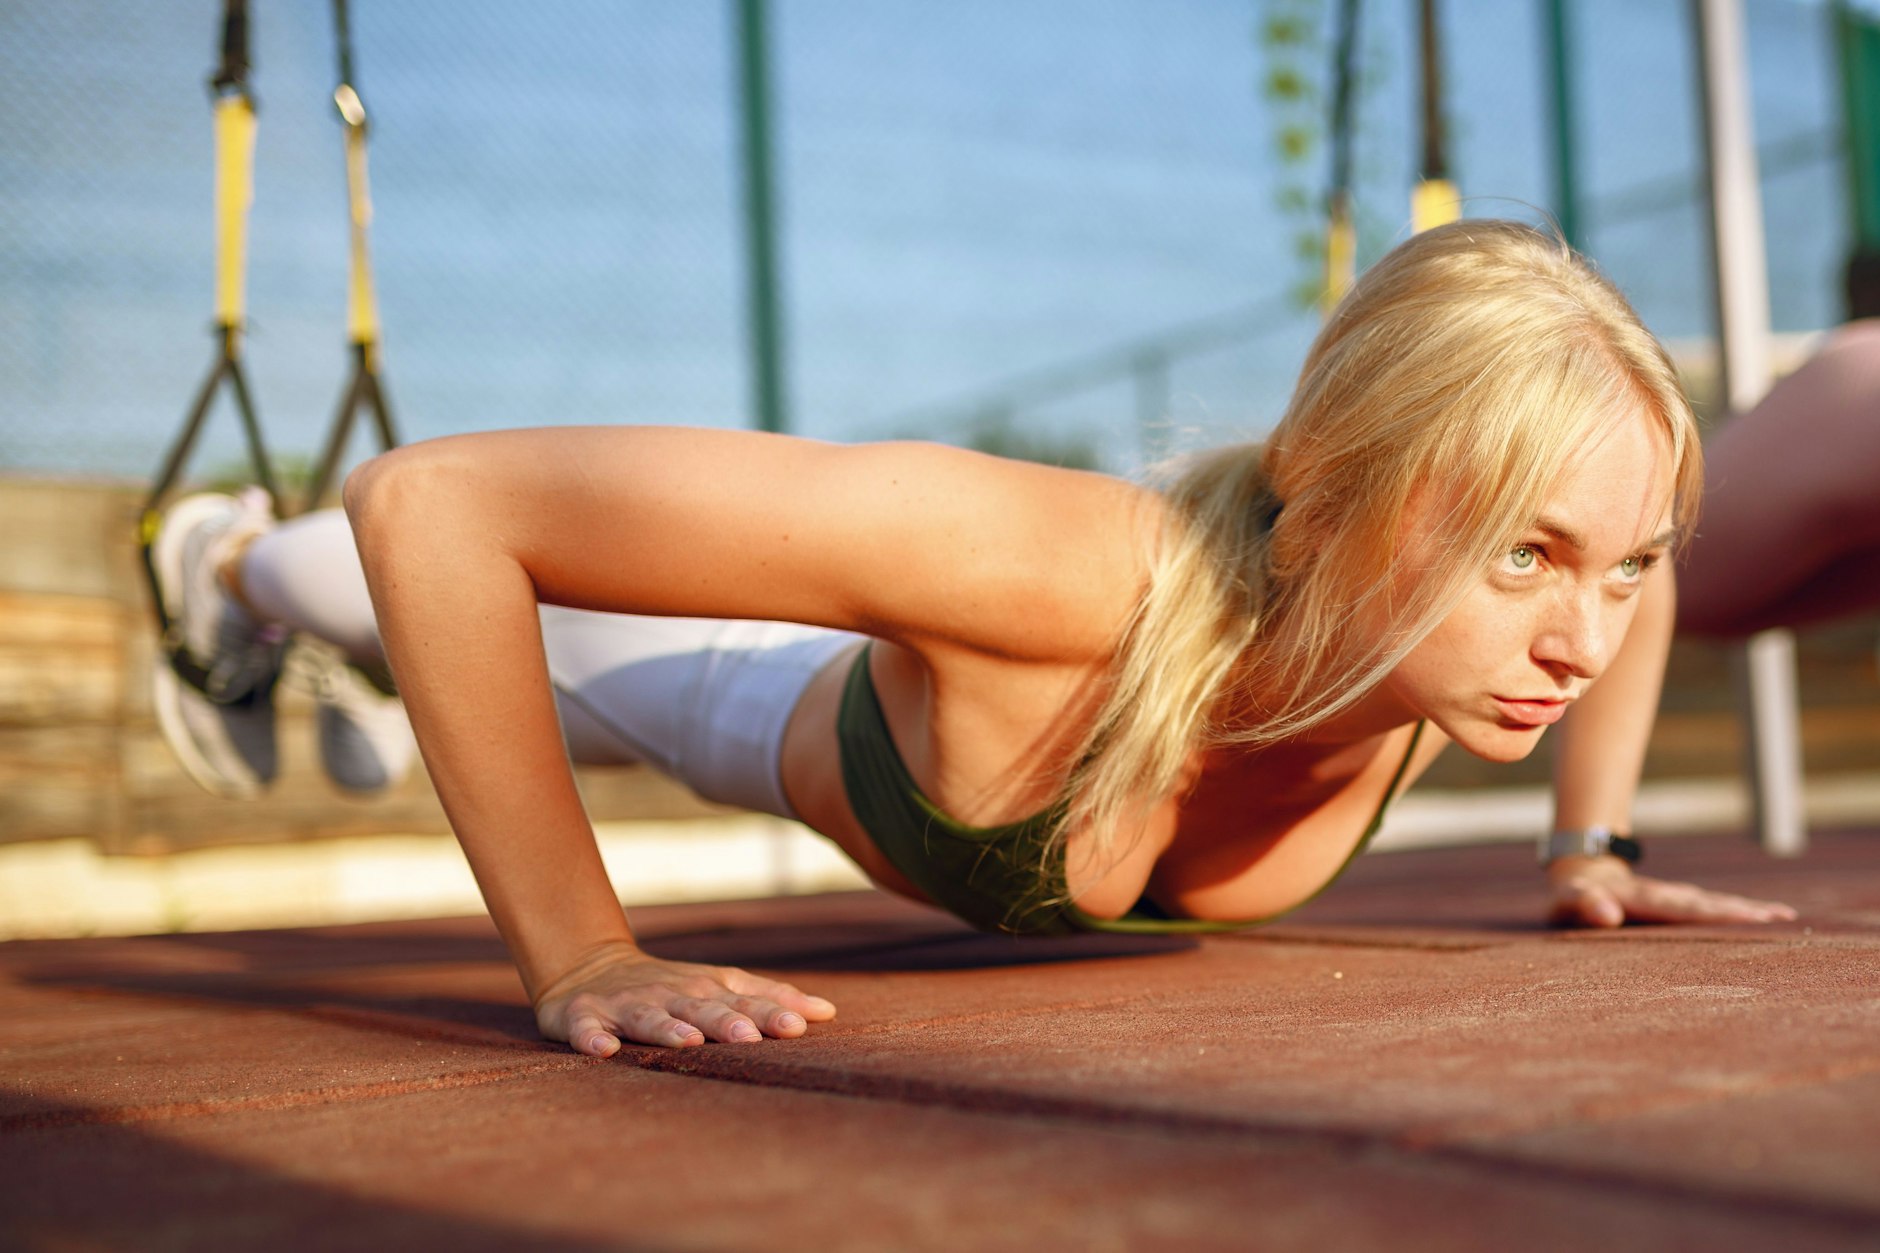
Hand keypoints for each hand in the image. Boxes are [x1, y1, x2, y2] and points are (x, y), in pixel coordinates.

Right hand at [532, 940, 836, 1055]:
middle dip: (726, 1021)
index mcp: (705, 988)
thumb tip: (828, 1012)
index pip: (744, 999)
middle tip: (750, 1038)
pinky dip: (592, 1038)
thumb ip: (770, 999)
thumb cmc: (670, 986)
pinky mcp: (584, 1016)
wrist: (589, 966)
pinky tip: (602, 1051)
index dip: (771, 1011)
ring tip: (688, 1042)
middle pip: (702, 1007)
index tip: (801, 1026)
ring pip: (649, 1017)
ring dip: (668, 1028)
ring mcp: (627, 1004)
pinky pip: (587, 1028)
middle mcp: (670, 993)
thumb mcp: (721, 986)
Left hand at [1546, 855, 1797, 927]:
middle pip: (1708, 904)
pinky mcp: (1677, 904)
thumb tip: (1607, 915)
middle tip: (1784, 917)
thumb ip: (1583, 904)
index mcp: (1642, 897)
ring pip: (1714, 903)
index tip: (1751, 917)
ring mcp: (1673, 898)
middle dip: (1744, 910)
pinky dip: (1737, 911)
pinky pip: (1710, 908)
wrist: (1580, 872)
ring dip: (1748, 909)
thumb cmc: (1571, 896)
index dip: (1715, 913)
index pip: (1683, 908)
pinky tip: (1765, 917)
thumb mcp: (1568, 900)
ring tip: (1786, 916)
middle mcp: (1664, 895)